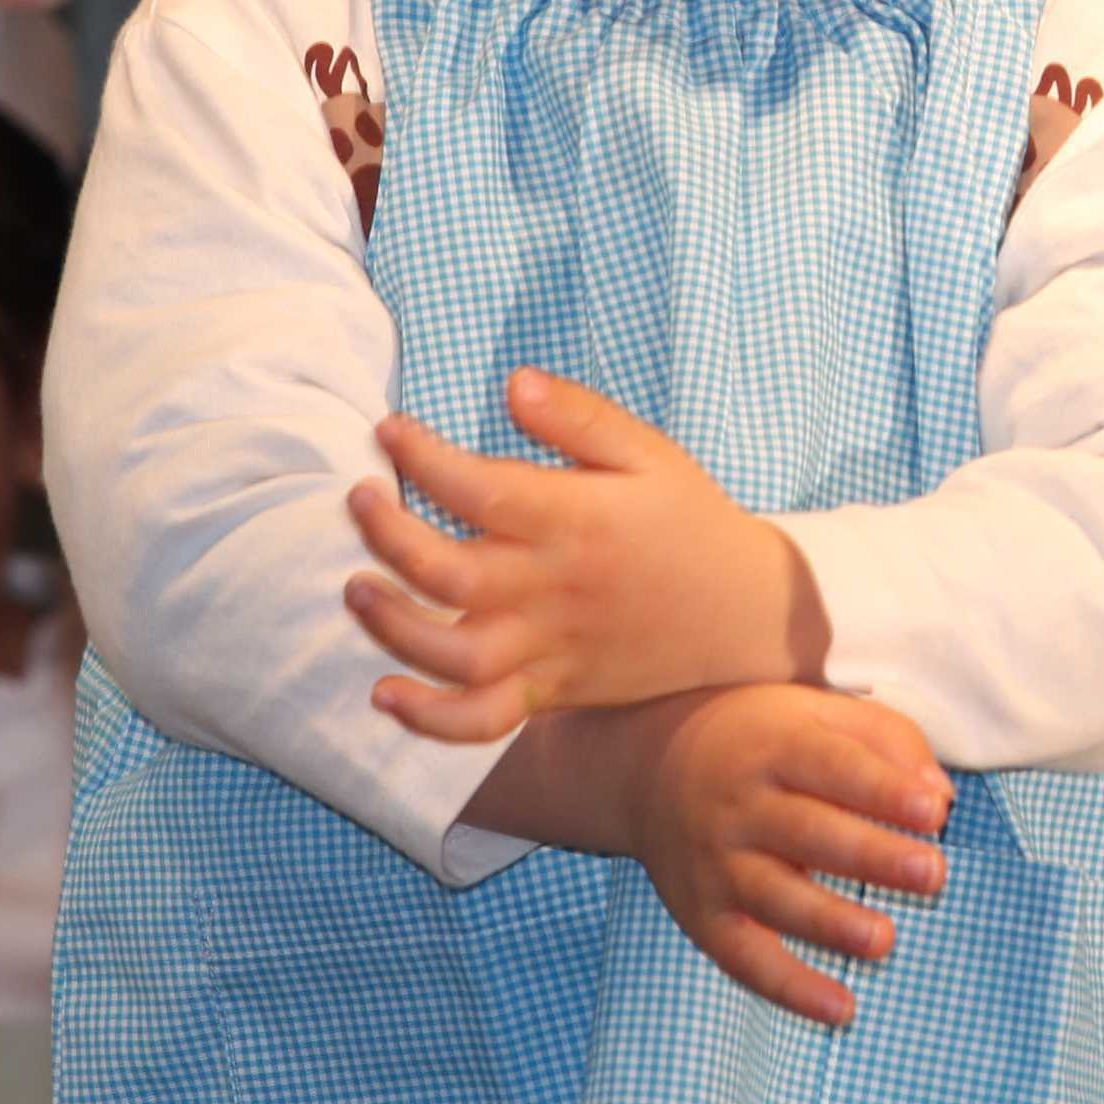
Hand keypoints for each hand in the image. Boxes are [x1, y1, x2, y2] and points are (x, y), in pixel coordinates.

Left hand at [350, 370, 825, 746]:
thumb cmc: (691, 522)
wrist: (747, 616)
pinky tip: (386, 695)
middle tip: (360, 497)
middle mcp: (556, 589)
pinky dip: (432, 718)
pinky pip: (485, 718)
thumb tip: (513, 384)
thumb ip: (580, 417)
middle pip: (448, 570)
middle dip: (387, 532)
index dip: (419, 456)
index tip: (390, 430)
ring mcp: (553, 647)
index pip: (476, 488)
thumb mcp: (650, 454)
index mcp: (577, 521)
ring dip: (393, 625)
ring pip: (454, 652)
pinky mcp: (554, 689)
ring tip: (356, 588)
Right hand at [468, 683, 951, 1027]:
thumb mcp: (818, 712)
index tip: (932, 812)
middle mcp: (741, 807)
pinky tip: (842, 1009)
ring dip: (832, 925)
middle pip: (810, 835)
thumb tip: (939, 797)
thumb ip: (887, 741)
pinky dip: (791, 989)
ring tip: (884, 940)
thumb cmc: (761, 739)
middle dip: (873, 858)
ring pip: (777, 900)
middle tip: (933, 874)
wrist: (648, 766)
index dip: (883, 791)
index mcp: (775, 748)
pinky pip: (746, 959)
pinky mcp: (704, 916)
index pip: (834, 768)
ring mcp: (718, 865)